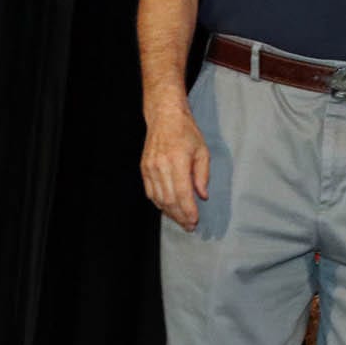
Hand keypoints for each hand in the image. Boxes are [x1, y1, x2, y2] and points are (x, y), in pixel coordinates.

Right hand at [141, 105, 210, 230]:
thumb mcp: (202, 151)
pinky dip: (159, 203)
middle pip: (169, 199)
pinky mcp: (144, 169)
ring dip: (169, 213)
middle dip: (180, 216)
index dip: (188, 210)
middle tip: (190, 226)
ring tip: (181, 221)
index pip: (182, 193)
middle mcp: (160, 166)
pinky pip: (150, 192)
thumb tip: (202, 196)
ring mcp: (149, 168)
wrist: (164, 118)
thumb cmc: (186, 133)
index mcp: (177, 161)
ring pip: (158, 198)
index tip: (195, 221)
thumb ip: (202, 175)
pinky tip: (168, 209)